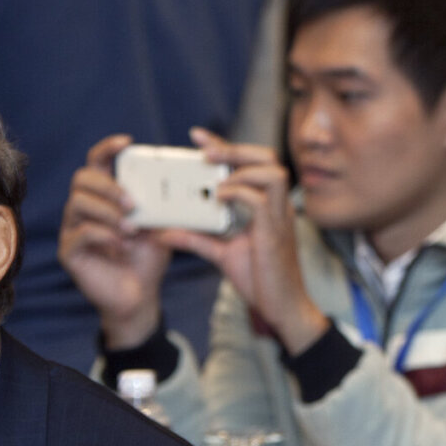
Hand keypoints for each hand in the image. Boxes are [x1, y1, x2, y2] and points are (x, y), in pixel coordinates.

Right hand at [58, 134, 172, 349]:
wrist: (140, 296)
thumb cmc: (147, 257)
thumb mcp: (160, 227)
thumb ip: (162, 206)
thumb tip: (176, 184)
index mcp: (103, 195)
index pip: (97, 161)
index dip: (108, 147)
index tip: (127, 142)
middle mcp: (83, 207)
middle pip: (82, 178)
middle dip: (109, 186)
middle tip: (133, 203)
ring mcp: (72, 228)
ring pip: (78, 203)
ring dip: (108, 212)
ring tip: (132, 229)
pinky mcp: (69, 252)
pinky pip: (80, 233)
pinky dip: (104, 236)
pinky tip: (123, 246)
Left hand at [160, 128, 328, 355]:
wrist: (281, 308)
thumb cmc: (260, 280)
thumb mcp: (221, 254)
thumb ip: (196, 240)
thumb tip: (164, 232)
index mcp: (268, 205)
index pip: (251, 163)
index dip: (226, 145)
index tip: (198, 137)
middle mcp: (277, 206)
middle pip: (267, 157)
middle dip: (234, 147)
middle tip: (204, 149)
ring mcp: (279, 217)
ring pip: (272, 172)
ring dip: (241, 167)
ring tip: (214, 175)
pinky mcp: (274, 232)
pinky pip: (260, 199)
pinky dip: (238, 192)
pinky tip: (219, 197)